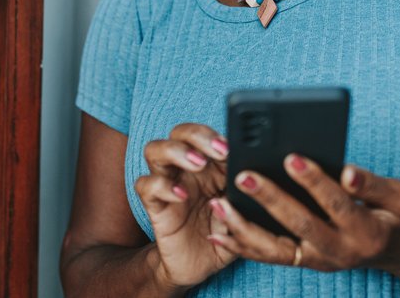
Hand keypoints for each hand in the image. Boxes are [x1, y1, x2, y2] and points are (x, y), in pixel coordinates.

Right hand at [135, 123, 237, 289]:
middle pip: (179, 133)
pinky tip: (181, 195)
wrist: (200, 266)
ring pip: (155, 150)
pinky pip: (145, 185)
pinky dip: (161, 185)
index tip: (234, 147)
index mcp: (210, 165)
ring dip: (177, 151)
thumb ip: (246, 197)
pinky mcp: (154, 204)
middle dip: (198, 135)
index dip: (218, 135)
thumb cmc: (223, 233)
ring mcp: (168, 184)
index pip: (207, 135)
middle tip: (218, 150)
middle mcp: (186, 169)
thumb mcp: (244, 215)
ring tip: (198, 164)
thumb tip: (253, 178)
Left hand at [207, 155, 399, 272]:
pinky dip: (242, 246)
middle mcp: (339, 250)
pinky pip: (270, 257)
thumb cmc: (396, 215)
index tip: (291, 157)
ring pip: (276, 249)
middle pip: (300, 224)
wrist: (397, 251)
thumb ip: (374, 184)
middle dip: (270, 199)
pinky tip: (218, 233)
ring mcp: (318, 260)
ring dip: (244, 228)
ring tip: (219, 204)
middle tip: (244, 175)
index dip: (314, 181)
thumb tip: (348, 173)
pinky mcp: (303, 262)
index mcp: (366, 231)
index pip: (336, 203)